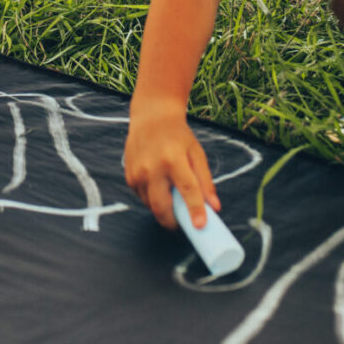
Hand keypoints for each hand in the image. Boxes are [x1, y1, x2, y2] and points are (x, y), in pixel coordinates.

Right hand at [124, 103, 217, 230]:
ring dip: (163, 208)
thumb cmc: (178, 136)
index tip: (200, 226)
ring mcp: (137, 173)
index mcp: (173, 159)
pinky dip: (152, 198)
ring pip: (150, 205)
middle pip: (161, 207)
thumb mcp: (197, 154)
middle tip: (183, 223)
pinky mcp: (129, 177)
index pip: (187, 190)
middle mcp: (152, 168)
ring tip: (171, 194)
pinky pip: (142, 197)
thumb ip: (206, 182)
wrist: (151, 117)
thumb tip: (214, 208)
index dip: (195, 210)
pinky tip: (159, 184)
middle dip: (172, 222)